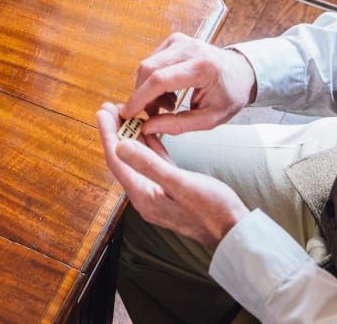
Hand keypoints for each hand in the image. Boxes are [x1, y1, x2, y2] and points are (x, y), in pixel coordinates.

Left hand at [97, 104, 248, 247]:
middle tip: (111, 107)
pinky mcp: (171, 188)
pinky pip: (154, 163)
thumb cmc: (212, 210)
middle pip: (124, 158)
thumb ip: (149, 165)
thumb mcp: (180, 184)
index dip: (108, 134)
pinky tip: (148, 131)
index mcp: (144, 196)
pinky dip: (150, 146)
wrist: (234, 230)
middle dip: (115, 132)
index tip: (102, 111)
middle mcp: (146, 195)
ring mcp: (158, 192)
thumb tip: (120, 146)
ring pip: (138, 159)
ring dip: (131, 136)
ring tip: (127, 113)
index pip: (117, 160)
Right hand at [119, 33, 257, 137]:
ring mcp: (180, 41)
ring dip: (149, 89)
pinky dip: (153, 80)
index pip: (160, 79)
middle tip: (154, 113)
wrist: (241, 71)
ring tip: (168, 104)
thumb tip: (148, 126)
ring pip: (146, 65)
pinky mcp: (174, 40)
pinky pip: (152, 61)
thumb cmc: (230, 95)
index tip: (128, 113)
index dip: (140, 97)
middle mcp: (189, 48)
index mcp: (202, 67)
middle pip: (147, 69)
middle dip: (142, 95)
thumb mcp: (211, 119)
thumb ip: (179, 125)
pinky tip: (169, 91)